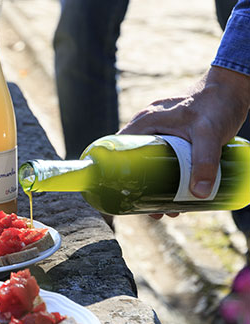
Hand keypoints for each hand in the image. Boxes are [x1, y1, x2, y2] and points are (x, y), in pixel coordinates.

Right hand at [119, 66, 249, 217]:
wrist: (233, 88)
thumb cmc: (216, 104)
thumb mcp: (208, 134)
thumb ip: (204, 161)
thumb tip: (199, 194)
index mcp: (144, 122)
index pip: (118, 148)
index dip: (115, 171)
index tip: (123, 194)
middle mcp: (148, 126)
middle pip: (134, 160)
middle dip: (141, 188)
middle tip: (153, 209)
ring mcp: (161, 130)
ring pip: (150, 162)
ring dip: (156, 186)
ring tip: (170, 208)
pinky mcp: (174, 134)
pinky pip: (162, 157)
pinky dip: (166, 175)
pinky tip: (179, 191)